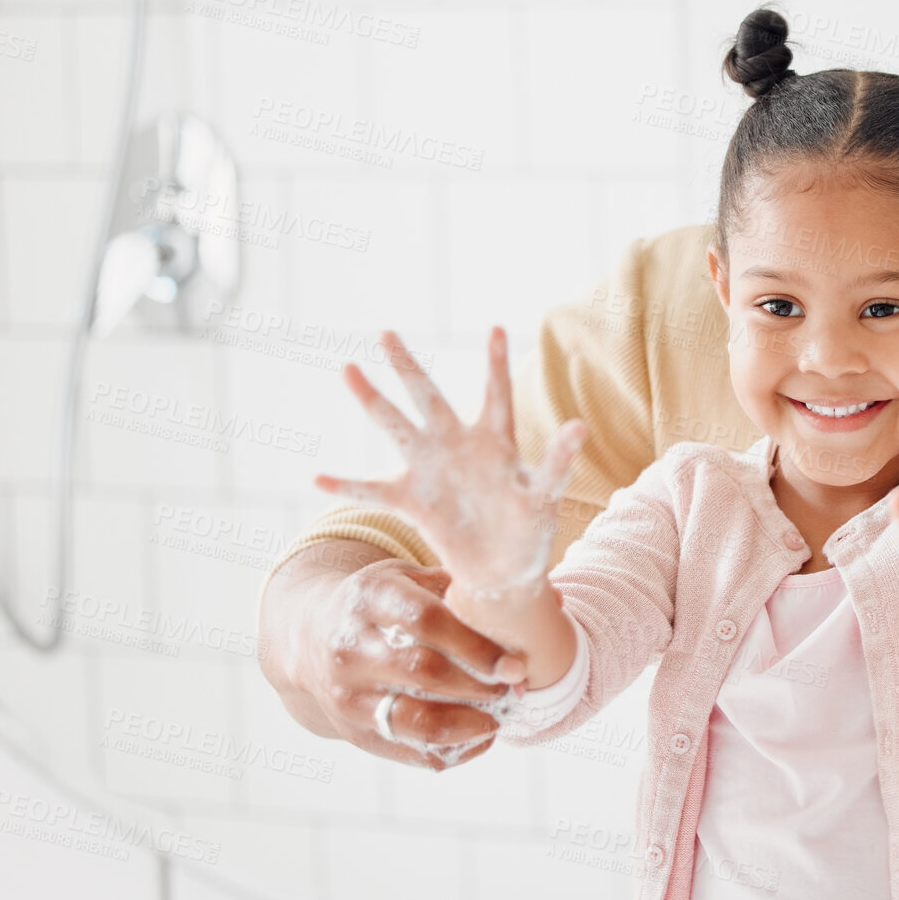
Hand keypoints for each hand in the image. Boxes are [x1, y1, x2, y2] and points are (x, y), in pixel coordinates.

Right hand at [277, 551, 528, 769]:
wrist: (309, 636)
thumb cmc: (379, 602)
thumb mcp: (405, 577)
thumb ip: (455, 586)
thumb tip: (529, 600)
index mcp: (369, 599)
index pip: (426, 622)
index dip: (476, 646)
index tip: (515, 664)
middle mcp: (351, 648)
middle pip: (423, 673)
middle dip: (480, 685)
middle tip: (516, 689)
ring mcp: (347, 695)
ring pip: (414, 721)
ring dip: (468, 725)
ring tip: (500, 718)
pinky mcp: (352, 731)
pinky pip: (408, 751)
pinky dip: (452, 751)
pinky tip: (480, 736)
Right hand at [316, 328, 586, 602]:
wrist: (503, 570)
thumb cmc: (529, 528)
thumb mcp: (544, 496)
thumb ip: (556, 462)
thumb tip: (581, 426)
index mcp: (494, 443)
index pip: (496, 397)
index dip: (495, 365)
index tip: (496, 328)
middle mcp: (456, 446)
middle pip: (429, 399)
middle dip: (408, 367)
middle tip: (386, 333)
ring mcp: (430, 471)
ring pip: (396, 428)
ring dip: (373, 401)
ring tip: (348, 369)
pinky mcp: (412, 502)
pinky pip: (373, 492)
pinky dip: (347, 486)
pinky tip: (317, 476)